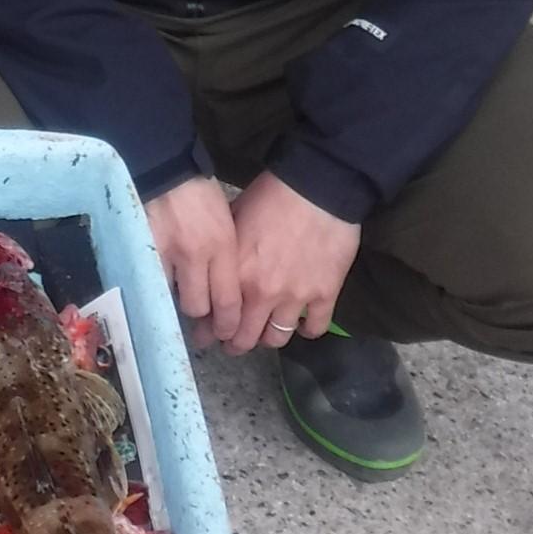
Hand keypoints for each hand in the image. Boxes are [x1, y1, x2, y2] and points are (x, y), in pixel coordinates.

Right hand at [145, 175, 241, 350]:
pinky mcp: (143, 250)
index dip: (227, 325)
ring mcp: (167, 253)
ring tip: (178, 306)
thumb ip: (226, 260)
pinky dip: (155, 290)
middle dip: (201, 320)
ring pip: (171, 299)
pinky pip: (150, 284)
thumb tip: (225, 296)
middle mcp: (197, 254)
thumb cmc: (202, 195)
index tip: (226, 334)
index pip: (228, 301)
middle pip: (200, 308)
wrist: (168, 170)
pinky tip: (156, 289)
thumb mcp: (227, 226)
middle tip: (202, 326)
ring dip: (176, 305)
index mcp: (223, 246)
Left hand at [226, 172, 360, 352]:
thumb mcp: (233, 222)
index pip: (217, 320)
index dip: (210, 333)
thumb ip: (224, 256)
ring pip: (278, 338)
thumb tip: (209, 274)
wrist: (318, 188)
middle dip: (236, 344)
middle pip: (246, 338)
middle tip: (233, 344)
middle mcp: (263, 293)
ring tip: (265, 335)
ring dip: (269, 339)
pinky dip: (308, 330)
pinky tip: (302, 324)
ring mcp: (296, 297)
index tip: (206, 336)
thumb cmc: (271, 197)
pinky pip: (315, 328)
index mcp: (235, 275)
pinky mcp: (325, 294)